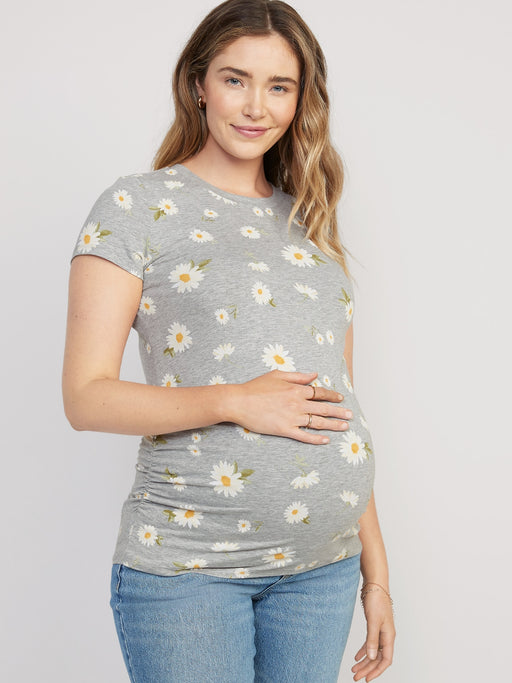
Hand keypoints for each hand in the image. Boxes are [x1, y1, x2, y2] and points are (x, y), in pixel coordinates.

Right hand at [232, 370, 351, 443]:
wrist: (239, 401)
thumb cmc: (255, 387)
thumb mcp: (277, 375)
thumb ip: (298, 376)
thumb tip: (314, 375)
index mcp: (296, 389)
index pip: (319, 392)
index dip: (332, 395)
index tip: (341, 398)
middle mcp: (297, 404)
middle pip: (323, 409)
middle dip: (339, 412)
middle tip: (350, 416)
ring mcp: (292, 418)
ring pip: (317, 423)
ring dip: (333, 425)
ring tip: (344, 427)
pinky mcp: (284, 430)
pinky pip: (304, 435)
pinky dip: (316, 439)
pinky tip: (326, 440)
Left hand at [352, 589, 395, 681]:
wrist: (374, 585)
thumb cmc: (377, 600)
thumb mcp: (373, 621)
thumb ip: (372, 639)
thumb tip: (370, 657)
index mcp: (389, 636)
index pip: (385, 660)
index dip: (377, 671)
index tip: (367, 679)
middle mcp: (386, 636)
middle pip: (378, 658)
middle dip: (367, 669)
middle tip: (356, 677)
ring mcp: (380, 631)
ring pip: (373, 652)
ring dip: (364, 662)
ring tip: (354, 669)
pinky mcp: (374, 626)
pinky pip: (369, 643)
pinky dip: (363, 651)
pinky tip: (356, 657)